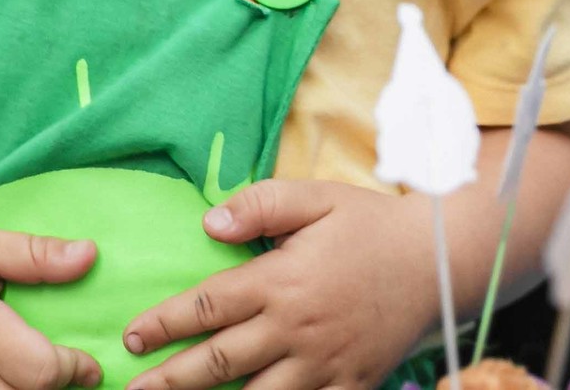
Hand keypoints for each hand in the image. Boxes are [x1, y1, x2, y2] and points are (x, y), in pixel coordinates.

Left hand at [120, 182, 437, 389]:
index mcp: (281, 280)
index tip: (130, 338)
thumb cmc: (370, 226)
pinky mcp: (351, 384)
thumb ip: (260, 205)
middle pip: (220, 362)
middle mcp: (296, 328)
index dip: (164, 324)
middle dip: (170, 380)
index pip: (209, 306)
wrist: (439, 263)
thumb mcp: (316, 198)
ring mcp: (324, 363)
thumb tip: (208, 224)